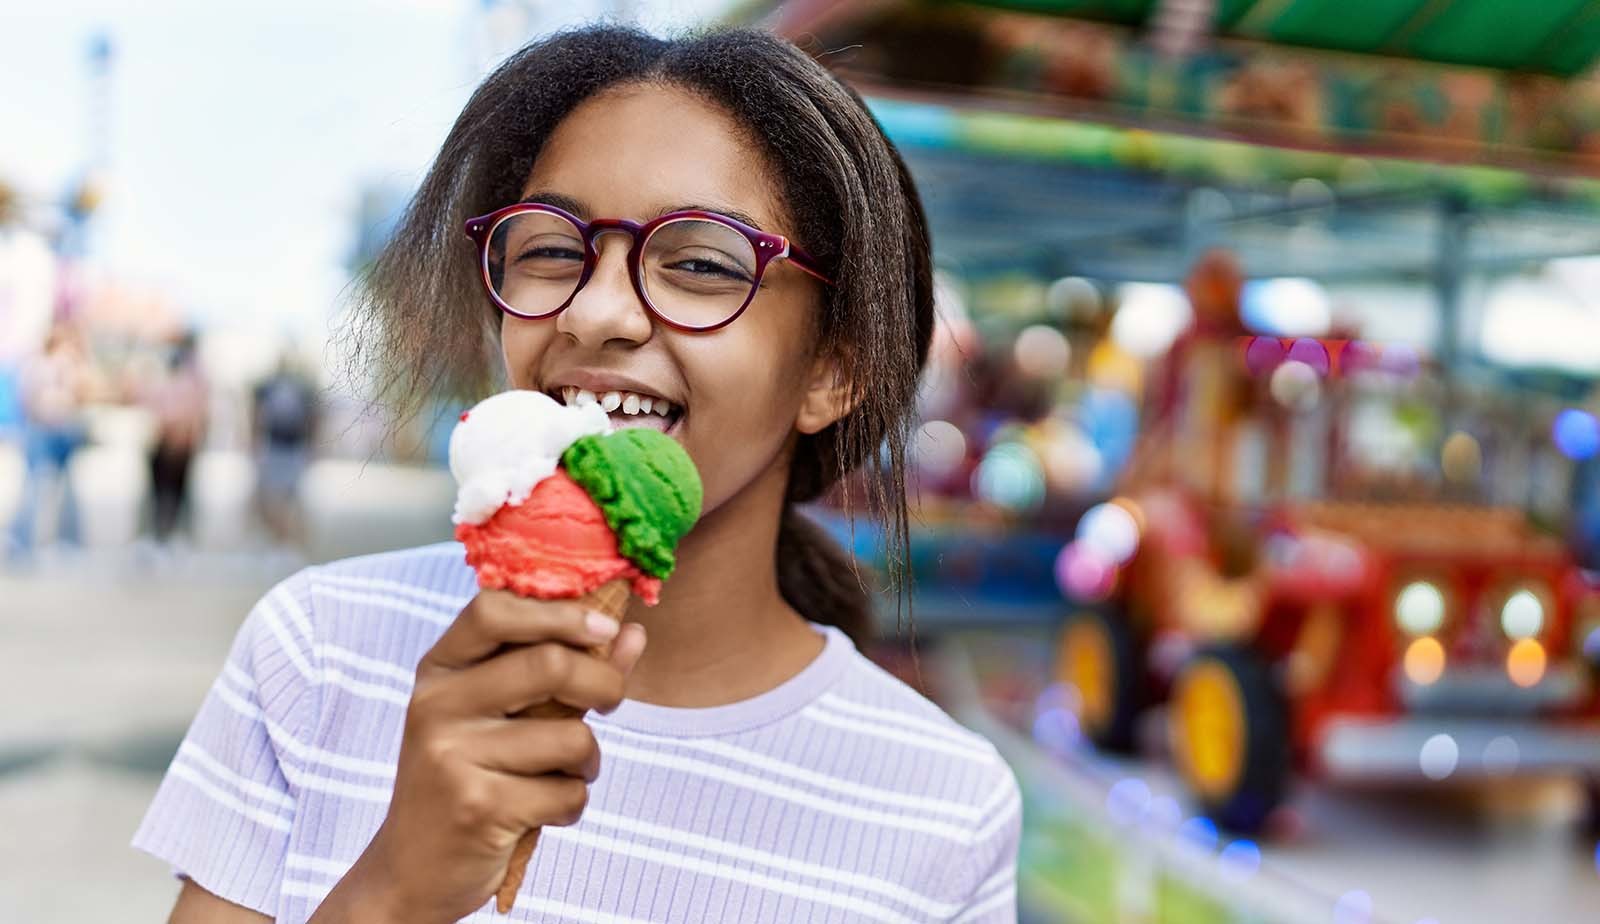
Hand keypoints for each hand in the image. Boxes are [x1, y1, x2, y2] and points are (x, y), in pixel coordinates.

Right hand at [311, 590, 646, 923]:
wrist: (413, 868)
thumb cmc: (472, 777)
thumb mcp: (504, 714)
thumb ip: (566, 669)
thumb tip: (632, 633)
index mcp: (439, 670)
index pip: (492, 608)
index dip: (560, 612)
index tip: (604, 626)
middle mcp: (437, 705)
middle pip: (550, 663)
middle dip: (604, 683)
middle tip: (610, 702)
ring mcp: (451, 756)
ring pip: (571, 736)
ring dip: (588, 761)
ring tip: (566, 773)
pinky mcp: (476, 806)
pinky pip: (566, 792)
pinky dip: (572, 804)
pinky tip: (544, 811)